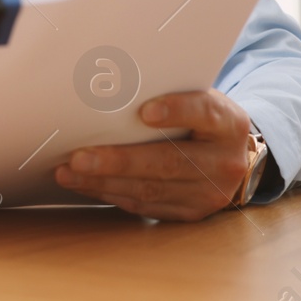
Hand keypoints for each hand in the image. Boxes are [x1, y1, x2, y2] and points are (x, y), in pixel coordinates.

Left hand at [53, 89, 252, 221]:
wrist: (231, 156)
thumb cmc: (201, 118)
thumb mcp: (198, 97)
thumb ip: (168, 92)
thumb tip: (110, 88)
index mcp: (229, 124)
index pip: (205, 114)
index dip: (176, 111)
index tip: (145, 112)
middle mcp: (225, 162)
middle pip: (169, 162)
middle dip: (119, 161)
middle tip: (79, 158)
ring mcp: (210, 193)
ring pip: (151, 190)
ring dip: (104, 182)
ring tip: (69, 173)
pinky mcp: (190, 212)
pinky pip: (145, 206)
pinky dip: (111, 194)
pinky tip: (85, 185)